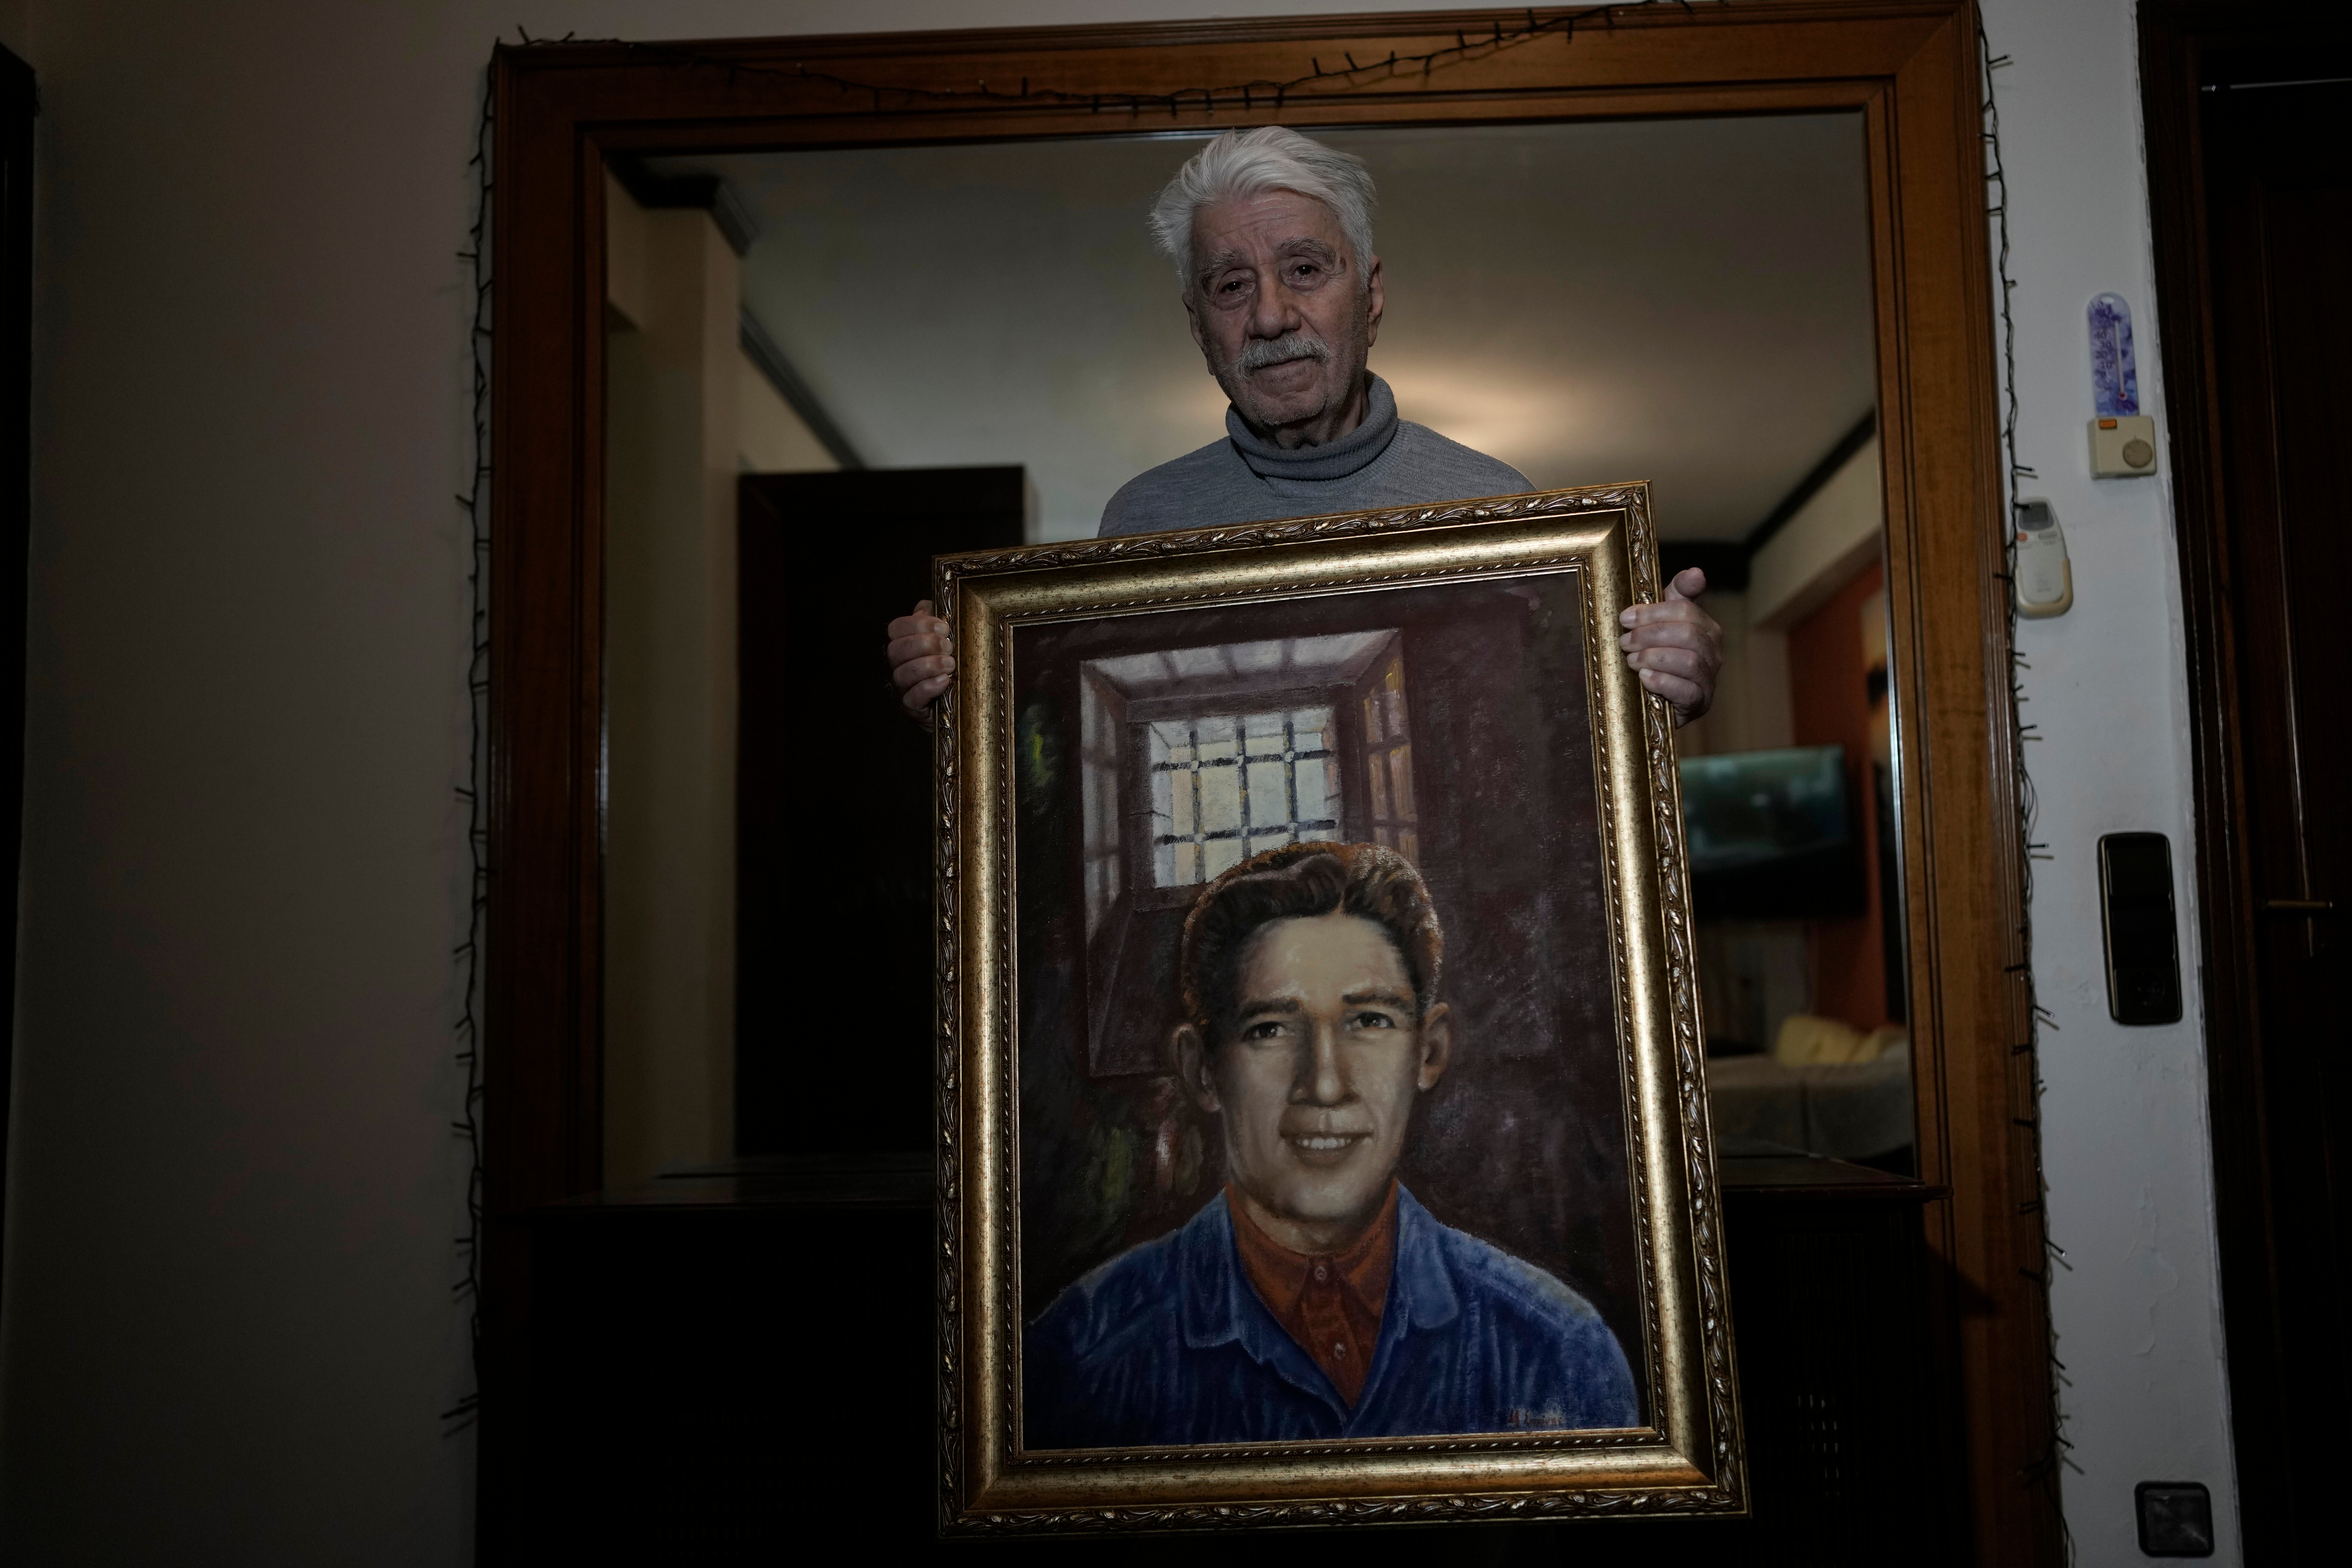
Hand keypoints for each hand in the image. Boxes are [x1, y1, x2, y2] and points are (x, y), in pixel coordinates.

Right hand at [887, 599, 954, 725]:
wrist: (958, 703)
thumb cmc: (949, 666)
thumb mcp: (944, 638)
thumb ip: (934, 619)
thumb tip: (927, 608)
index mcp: (903, 645)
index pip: (896, 628)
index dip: (918, 624)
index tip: (944, 628)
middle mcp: (898, 666)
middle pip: (896, 650)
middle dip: (924, 644)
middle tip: (949, 647)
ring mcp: (903, 688)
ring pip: (902, 673)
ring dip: (929, 665)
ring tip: (950, 664)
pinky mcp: (913, 708)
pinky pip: (913, 697)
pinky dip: (929, 687)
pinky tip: (945, 681)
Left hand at [1619, 567, 1722, 725]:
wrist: (1660, 700)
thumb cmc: (1660, 655)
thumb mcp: (1664, 622)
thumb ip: (1676, 596)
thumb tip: (1697, 572)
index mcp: (1706, 627)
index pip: (1685, 609)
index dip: (1652, 612)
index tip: (1625, 618)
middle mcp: (1713, 651)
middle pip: (1687, 633)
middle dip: (1650, 635)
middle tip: (1624, 642)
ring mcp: (1709, 678)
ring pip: (1688, 660)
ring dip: (1654, 658)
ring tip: (1632, 660)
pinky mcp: (1700, 703)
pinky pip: (1686, 690)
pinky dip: (1663, 682)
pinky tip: (1645, 679)